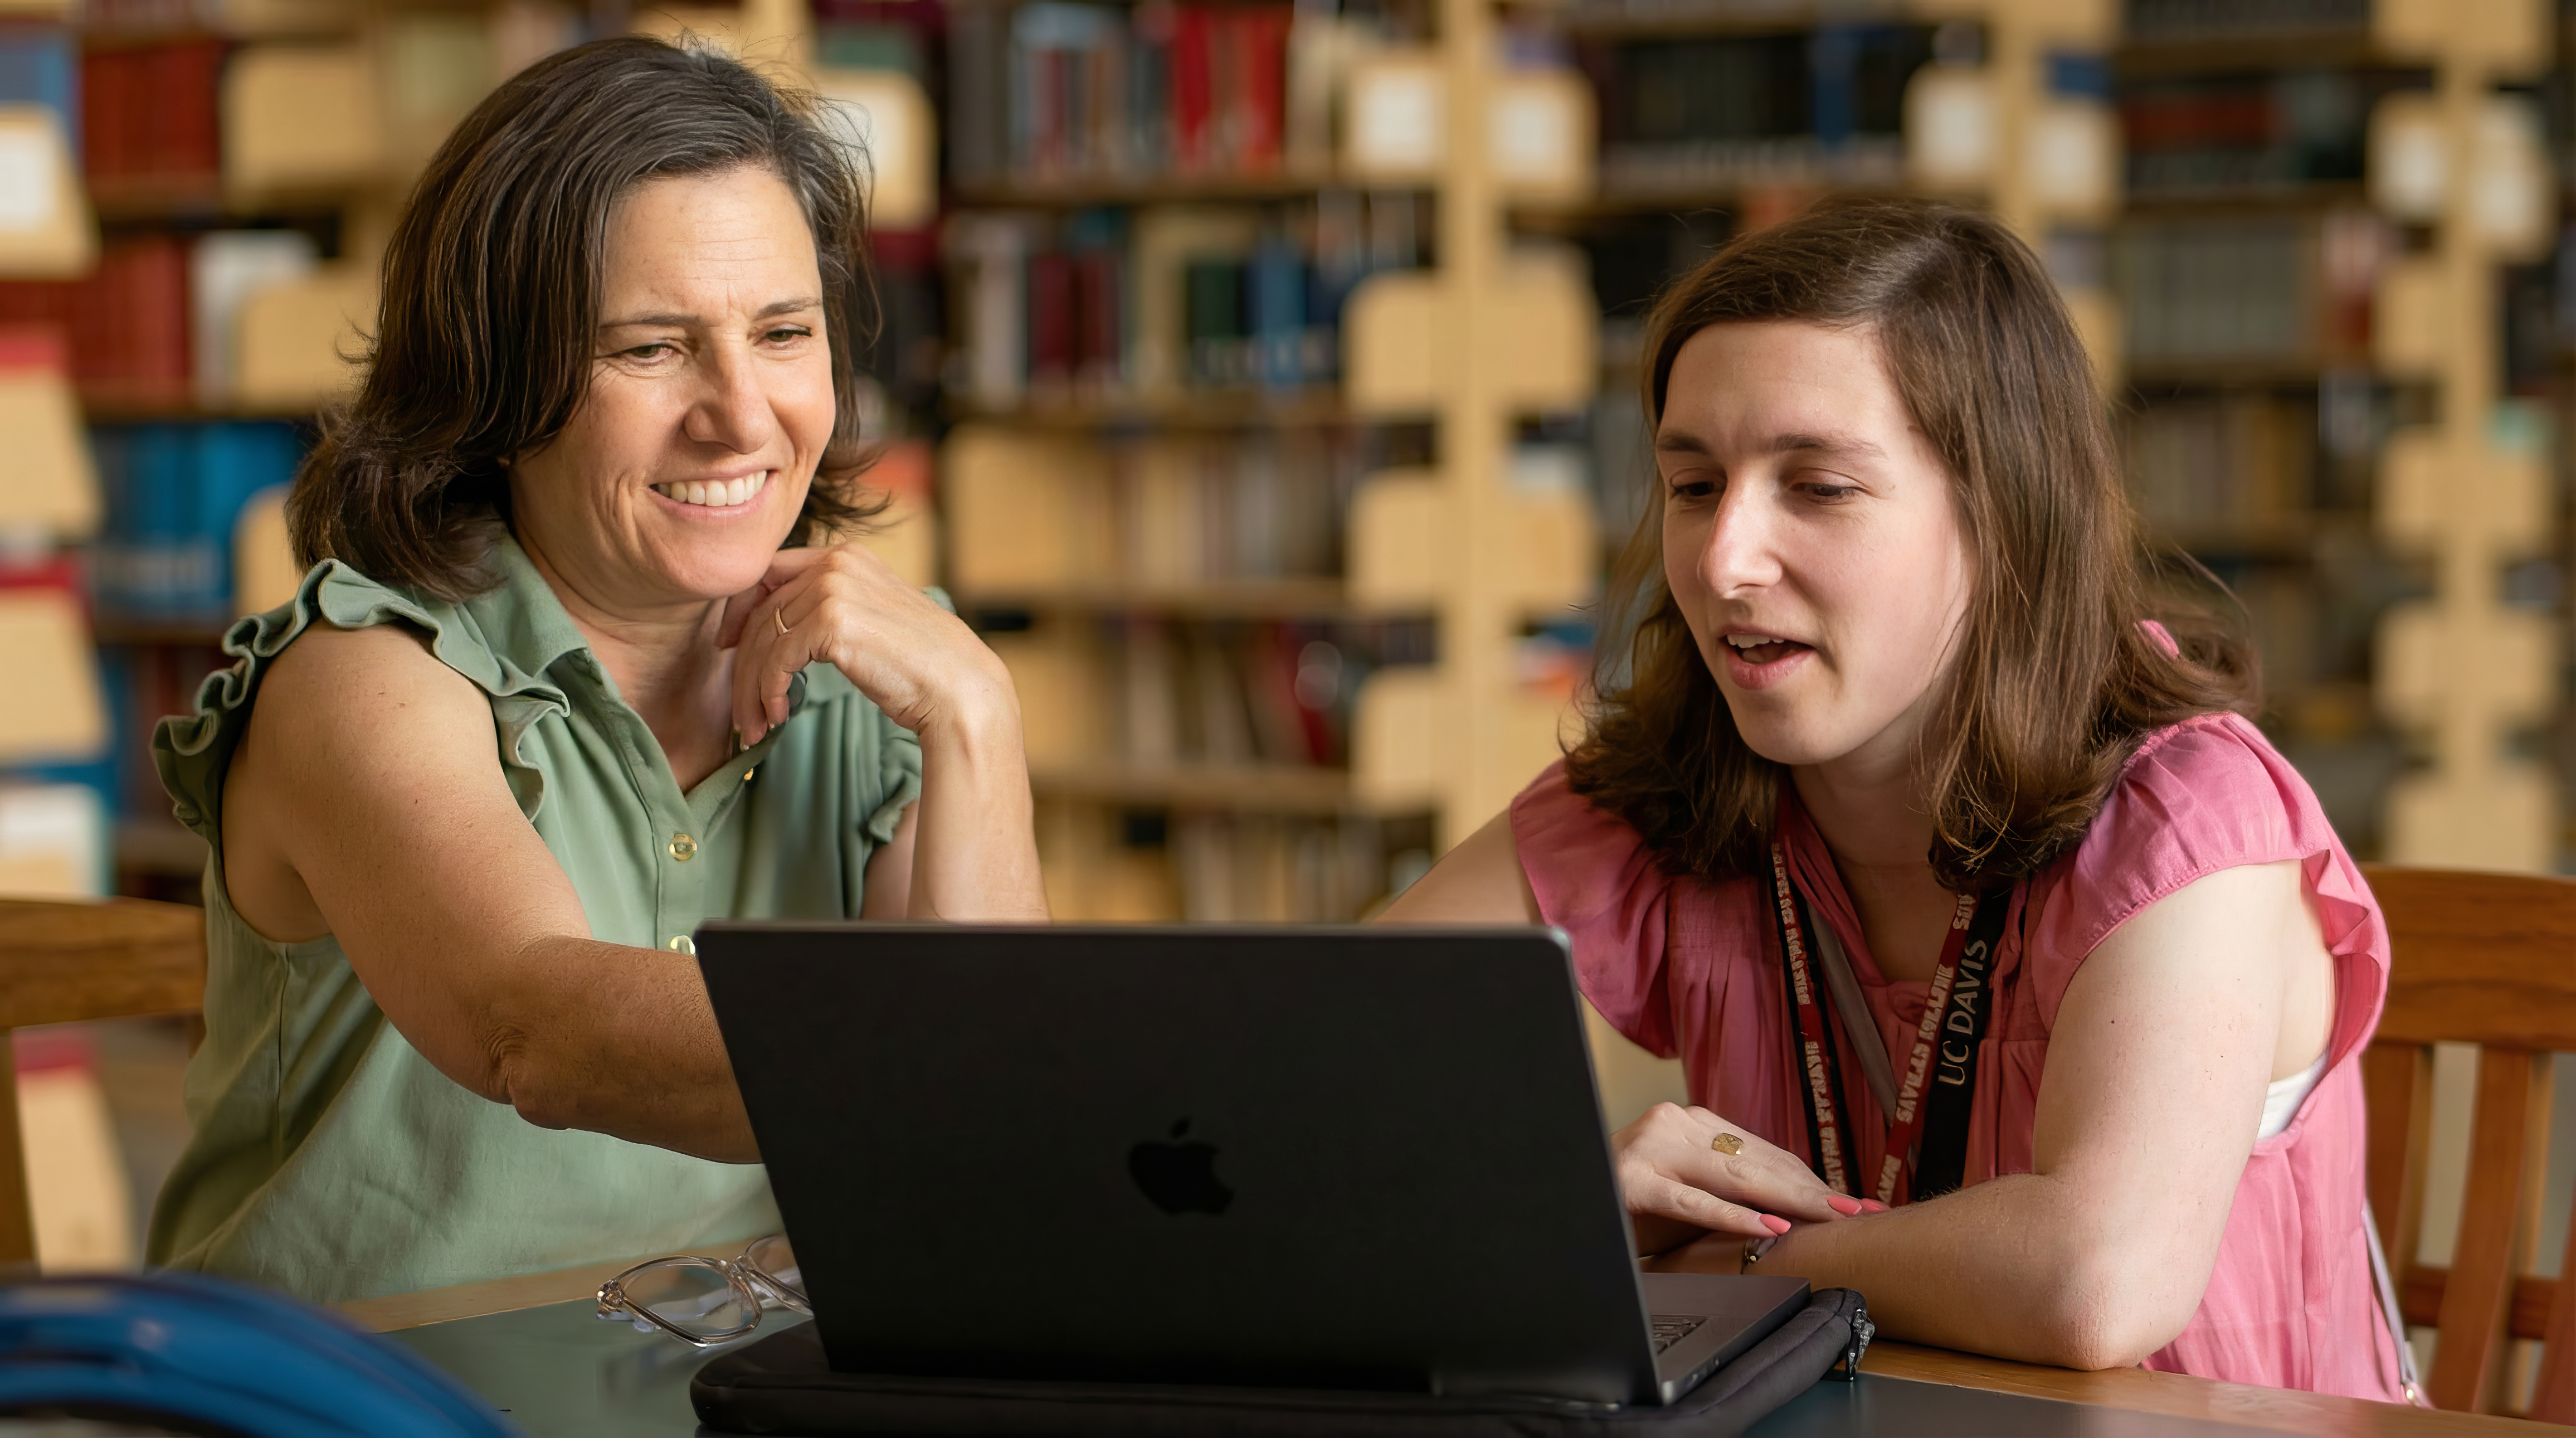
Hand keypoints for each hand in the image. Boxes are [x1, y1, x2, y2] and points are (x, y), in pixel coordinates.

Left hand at [717, 544, 1012, 744]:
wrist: (958, 688)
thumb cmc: (919, 665)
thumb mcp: (869, 619)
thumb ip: (827, 608)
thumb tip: (777, 628)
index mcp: (846, 554)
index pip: (769, 573)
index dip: (739, 612)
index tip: (728, 647)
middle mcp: (837, 562)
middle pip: (761, 610)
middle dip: (742, 662)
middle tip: (739, 706)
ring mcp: (834, 588)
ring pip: (763, 638)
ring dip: (751, 687)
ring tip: (753, 723)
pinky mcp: (832, 621)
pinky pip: (777, 658)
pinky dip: (768, 690)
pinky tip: (777, 713)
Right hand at [1613, 1102, 1865, 1251]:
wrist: (1568, 1194)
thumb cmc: (1631, 1203)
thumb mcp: (1688, 1191)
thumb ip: (1730, 1189)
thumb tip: (1797, 1212)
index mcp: (1692, 1122)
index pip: (1765, 1153)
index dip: (1813, 1179)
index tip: (1854, 1203)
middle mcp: (1675, 1123)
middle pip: (1758, 1162)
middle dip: (1814, 1190)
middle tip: (1859, 1211)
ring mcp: (1652, 1148)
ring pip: (1734, 1175)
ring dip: (1789, 1199)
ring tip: (1831, 1216)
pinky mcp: (1633, 1181)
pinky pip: (1693, 1202)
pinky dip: (1734, 1216)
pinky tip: (1769, 1228)